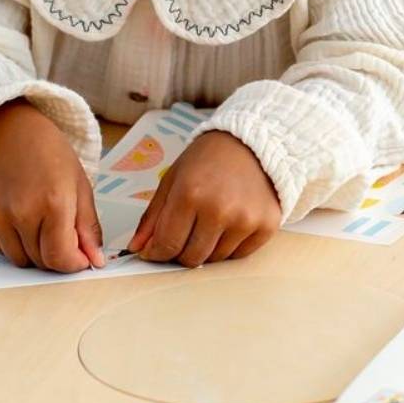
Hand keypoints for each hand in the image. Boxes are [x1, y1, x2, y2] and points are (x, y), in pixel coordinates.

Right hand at [0, 99, 102, 271]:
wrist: (7, 130)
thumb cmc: (49, 153)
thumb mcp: (80, 186)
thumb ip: (88, 228)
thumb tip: (96, 261)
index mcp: (53, 203)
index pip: (60, 258)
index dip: (73, 264)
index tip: (80, 257)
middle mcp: (20, 212)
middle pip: (40, 261)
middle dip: (56, 255)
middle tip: (62, 234)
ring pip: (18, 259)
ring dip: (33, 251)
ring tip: (40, 224)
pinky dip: (13, 243)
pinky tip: (20, 219)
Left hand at [130, 130, 280, 267]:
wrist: (252, 143)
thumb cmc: (208, 158)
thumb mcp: (173, 179)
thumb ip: (153, 216)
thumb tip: (137, 248)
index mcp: (190, 194)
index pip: (167, 244)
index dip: (156, 253)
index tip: (154, 251)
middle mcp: (219, 210)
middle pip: (191, 258)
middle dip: (181, 252)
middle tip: (183, 235)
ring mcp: (245, 220)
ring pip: (215, 259)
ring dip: (207, 248)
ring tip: (209, 223)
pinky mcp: (266, 225)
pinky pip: (240, 255)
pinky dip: (230, 247)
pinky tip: (229, 224)